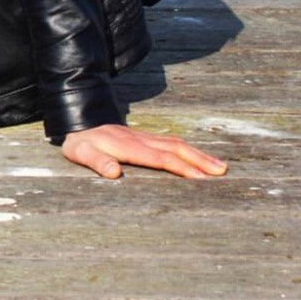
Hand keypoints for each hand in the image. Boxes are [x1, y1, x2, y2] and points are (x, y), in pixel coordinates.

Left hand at [62, 123, 227, 179]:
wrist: (78, 120)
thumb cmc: (80, 143)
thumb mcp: (81, 153)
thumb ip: (96, 162)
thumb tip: (114, 173)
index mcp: (128, 146)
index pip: (160, 158)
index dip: (181, 167)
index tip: (201, 178)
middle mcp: (140, 140)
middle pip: (175, 148)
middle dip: (199, 159)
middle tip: (222, 172)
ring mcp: (144, 137)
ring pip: (176, 143)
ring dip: (198, 154)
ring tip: (220, 167)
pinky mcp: (144, 138)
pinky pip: (171, 142)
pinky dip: (188, 150)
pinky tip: (199, 158)